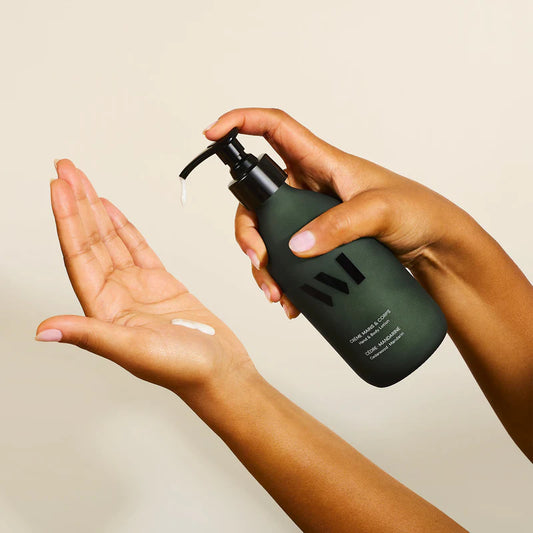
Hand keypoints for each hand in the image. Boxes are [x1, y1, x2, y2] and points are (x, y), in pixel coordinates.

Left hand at [36, 160, 252, 396]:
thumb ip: (90, 334)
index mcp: (103, 310)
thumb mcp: (134, 350)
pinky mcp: (160, 283)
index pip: (78, 256)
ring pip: (110, 240)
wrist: (220, 371)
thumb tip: (44, 329)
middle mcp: (115, 296)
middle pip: (90, 241)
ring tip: (82, 181)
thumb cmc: (183, 368)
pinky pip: (136, 248)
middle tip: (66, 169)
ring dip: (95, 210)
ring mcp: (137, 288)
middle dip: (76, 204)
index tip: (59, 188)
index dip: (67, 220)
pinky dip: (124, 227)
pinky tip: (112, 211)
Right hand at [205, 108, 471, 318]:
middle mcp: (308, 185)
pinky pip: (286, 256)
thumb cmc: (417, 212)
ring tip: (277, 294)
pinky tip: (291, 301)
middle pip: (257, 197)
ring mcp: (310, 215)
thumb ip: (340, 225)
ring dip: (263, 264)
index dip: (240, 123)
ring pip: (267, 232)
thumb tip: (297, 245)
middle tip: (257, 259)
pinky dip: (282, 279)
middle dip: (247, 230)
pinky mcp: (317, 241)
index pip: (273, 128)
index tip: (211, 134)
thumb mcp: (380, 212)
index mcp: (321, 161)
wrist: (435, 246)